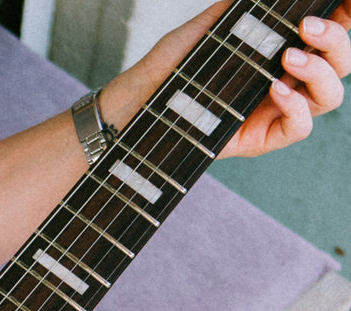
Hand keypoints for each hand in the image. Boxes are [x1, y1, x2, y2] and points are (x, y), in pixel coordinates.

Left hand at [102, 5, 349, 155]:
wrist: (137, 104)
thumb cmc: (172, 65)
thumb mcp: (213, 24)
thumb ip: (247, 6)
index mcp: (282, 48)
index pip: (332, 29)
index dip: (347, 15)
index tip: (345, 1)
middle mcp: (287, 78)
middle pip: (342, 61)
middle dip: (338, 39)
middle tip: (308, 26)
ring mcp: (276, 111)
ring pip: (330, 94)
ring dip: (321, 69)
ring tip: (289, 55)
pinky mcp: (261, 140)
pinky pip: (300, 126)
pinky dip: (297, 105)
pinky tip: (276, 88)